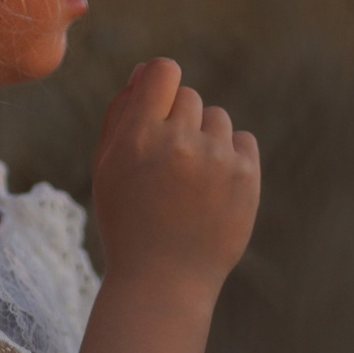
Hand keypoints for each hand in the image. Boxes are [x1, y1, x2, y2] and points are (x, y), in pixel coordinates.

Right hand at [91, 58, 260, 295]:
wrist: (163, 280)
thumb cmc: (127, 221)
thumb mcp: (107, 167)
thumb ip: (121, 113)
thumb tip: (145, 71)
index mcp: (138, 137)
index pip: (163, 71)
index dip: (160, 81)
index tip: (159, 101)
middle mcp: (179, 143)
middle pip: (189, 96)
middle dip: (178, 120)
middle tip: (167, 163)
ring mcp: (217, 160)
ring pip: (217, 118)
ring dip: (205, 138)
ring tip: (189, 181)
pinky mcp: (246, 177)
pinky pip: (243, 140)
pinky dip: (230, 157)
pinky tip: (212, 188)